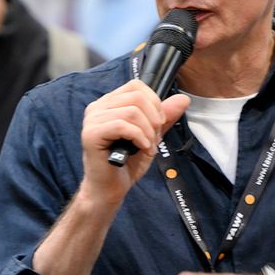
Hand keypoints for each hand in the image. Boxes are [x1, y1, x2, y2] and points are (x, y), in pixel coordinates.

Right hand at [79, 79, 189, 206]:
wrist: (110, 188)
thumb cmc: (126, 164)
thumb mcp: (151, 136)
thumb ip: (164, 117)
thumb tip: (183, 99)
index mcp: (109, 104)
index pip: (136, 85)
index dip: (154, 102)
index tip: (159, 123)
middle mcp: (98, 108)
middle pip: (136, 96)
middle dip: (154, 118)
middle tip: (154, 138)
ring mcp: (92, 120)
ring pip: (131, 111)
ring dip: (147, 131)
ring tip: (147, 147)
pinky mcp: (91, 134)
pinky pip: (122, 125)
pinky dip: (139, 137)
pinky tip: (141, 148)